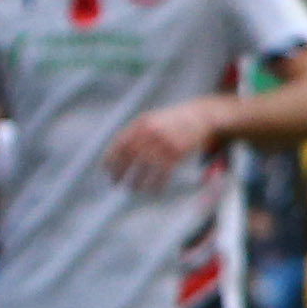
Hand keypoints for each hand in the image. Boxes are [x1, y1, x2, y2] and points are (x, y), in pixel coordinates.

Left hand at [104, 101, 230, 192]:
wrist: (200, 116)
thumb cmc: (172, 121)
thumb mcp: (152, 120)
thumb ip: (136, 132)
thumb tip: (118, 153)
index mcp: (141, 123)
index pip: (120, 142)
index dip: (111, 157)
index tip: (106, 170)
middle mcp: (151, 131)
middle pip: (129, 155)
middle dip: (120, 171)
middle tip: (116, 183)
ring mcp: (164, 141)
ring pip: (145, 166)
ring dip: (136, 180)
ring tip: (132, 188)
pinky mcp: (177, 152)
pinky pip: (163, 172)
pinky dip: (156, 183)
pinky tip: (152, 190)